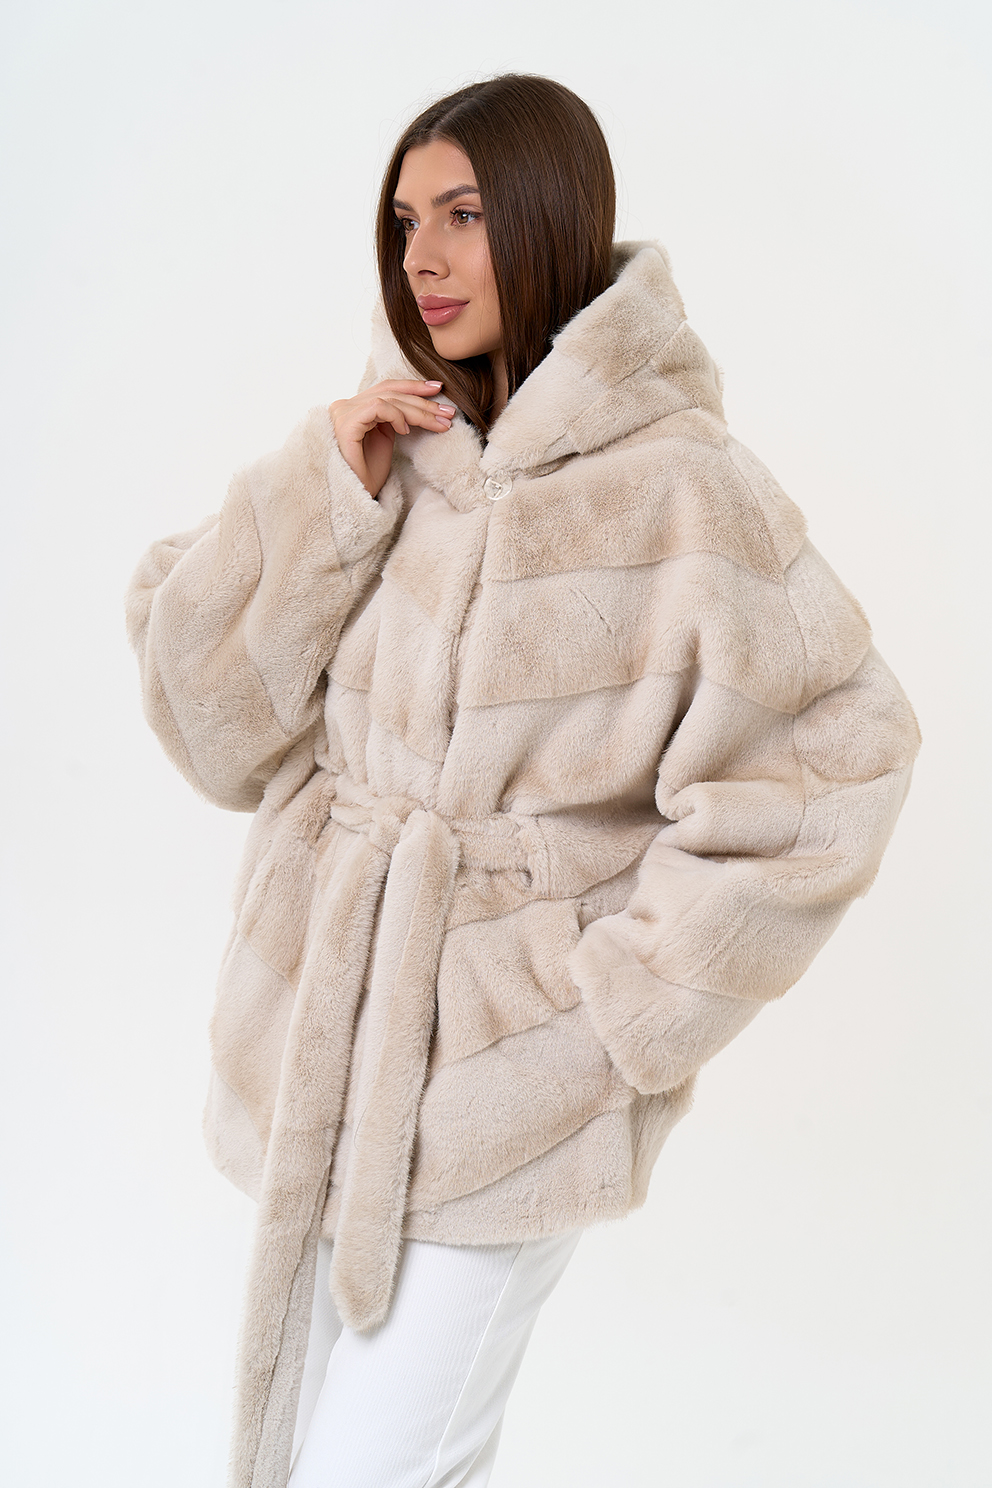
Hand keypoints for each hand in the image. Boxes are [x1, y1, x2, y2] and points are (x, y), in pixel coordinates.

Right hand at [329, 380, 455, 497]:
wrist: (357, 497)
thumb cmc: (369, 474)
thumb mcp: (387, 438)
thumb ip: (396, 417)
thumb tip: (422, 403)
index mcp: (356, 407)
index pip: (387, 387)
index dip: (413, 386)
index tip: (438, 388)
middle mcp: (346, 406)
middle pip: (390, 391)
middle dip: (423, 401)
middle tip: (448, 412)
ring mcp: (344, 413)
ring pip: (388, 399)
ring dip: (418, 411)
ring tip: (438, 424)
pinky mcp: (346, 424)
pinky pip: (378, 407)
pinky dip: (396, 416)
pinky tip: (406, 431)